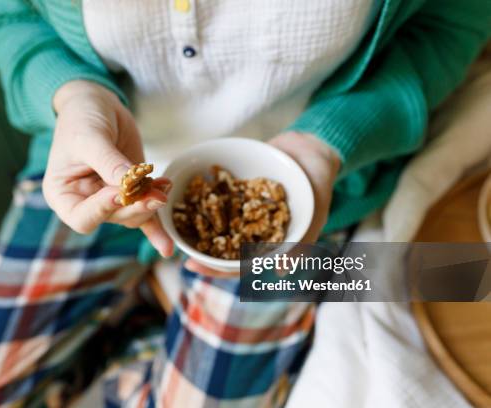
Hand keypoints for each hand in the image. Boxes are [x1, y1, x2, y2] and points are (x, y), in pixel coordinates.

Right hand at [43, 80, 172, 256]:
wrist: (96, 104)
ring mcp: (109, 199)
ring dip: (151, 205)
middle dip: (136, 208)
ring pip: (132, 215)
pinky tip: (167, 245)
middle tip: (156, 196)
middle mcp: (85, 202)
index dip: (102, 209)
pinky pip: (143, 216)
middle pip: (112, 218)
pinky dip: (156, 228)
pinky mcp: (130, 193)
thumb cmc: (81, 118)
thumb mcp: (90, 138)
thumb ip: (109, 163)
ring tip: (165, 186)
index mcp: (63, 195)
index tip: (119, 192)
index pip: (82, 217)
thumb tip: (131, 185)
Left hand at [185, 131, 340, 274]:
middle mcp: (252, 228)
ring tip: (176, 228)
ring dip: (198, 227)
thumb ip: (299, 243)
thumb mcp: (314, 216)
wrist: (312, 149)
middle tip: (181, 254)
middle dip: (203, 253)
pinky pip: (217, 195)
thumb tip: (282, 270)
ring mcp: (242, 208)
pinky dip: (203, 198)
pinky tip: (185, 197)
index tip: (196, 267)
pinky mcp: (236, 188)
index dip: (218, 269)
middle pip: (222, 247)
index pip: (240, 263)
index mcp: (267, 243)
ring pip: (216, 222)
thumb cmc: (317, 185)